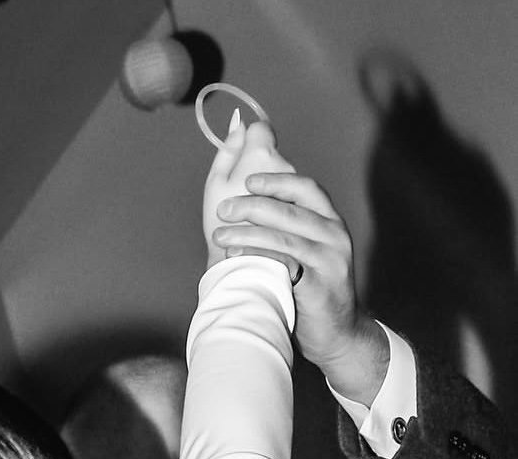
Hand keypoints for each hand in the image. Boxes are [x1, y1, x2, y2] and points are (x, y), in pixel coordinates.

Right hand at [202, 112, 296, 269]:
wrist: (249, 271)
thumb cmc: (223, 230)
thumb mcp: (215, 186)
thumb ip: (228, 150)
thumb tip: (239, 121)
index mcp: (262, 156)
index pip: (261, 129)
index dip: (249, 142)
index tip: (241, 158)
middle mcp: (286, 166)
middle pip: (272, 157)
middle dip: (259, 173)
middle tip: (236, 199)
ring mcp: (299, 186)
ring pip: (285, 180)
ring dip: (271, 193)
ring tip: (251, 219)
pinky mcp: (309, 208)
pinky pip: (294, 200)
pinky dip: (281, 210)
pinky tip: (267, 227)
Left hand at [210, 171, 389, 405]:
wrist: (337, 335)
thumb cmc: (313, 294)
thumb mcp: (309, 255)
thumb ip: (290, 233)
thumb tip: (251, 212)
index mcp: (331, 223)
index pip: (306, 189)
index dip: (277, 181)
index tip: (248, 181)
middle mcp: (335, 236)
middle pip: (290, 211)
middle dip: (252, 206)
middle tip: (223, 209)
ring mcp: (329, 261)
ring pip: (284, 237)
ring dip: (247, 233)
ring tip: (220, 235)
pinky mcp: (318, 286)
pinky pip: (284, 265)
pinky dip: (257, 257)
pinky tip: (234, 257)